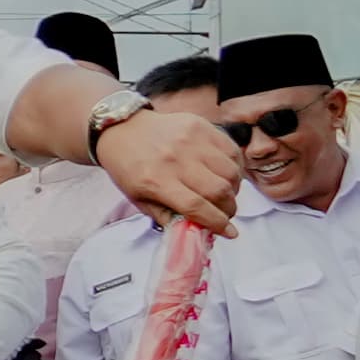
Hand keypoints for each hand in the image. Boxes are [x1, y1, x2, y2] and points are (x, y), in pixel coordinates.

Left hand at [95, 109, 245, 234]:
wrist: (123, 129)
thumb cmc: (130, 168)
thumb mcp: (138, 199)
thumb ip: (166, 216)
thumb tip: (197, 230)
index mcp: (156, 181)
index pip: (196, 207)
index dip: (217, 223)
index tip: (229, 232)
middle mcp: (175, 160)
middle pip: (218, 191)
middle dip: (229, 208)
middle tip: (226, 213)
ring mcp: (191, 141)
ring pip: (230, 171)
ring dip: (234, 189)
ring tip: (225, 194)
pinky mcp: (201, 126)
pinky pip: (232, 151)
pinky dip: (236, 167)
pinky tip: (226, 175)